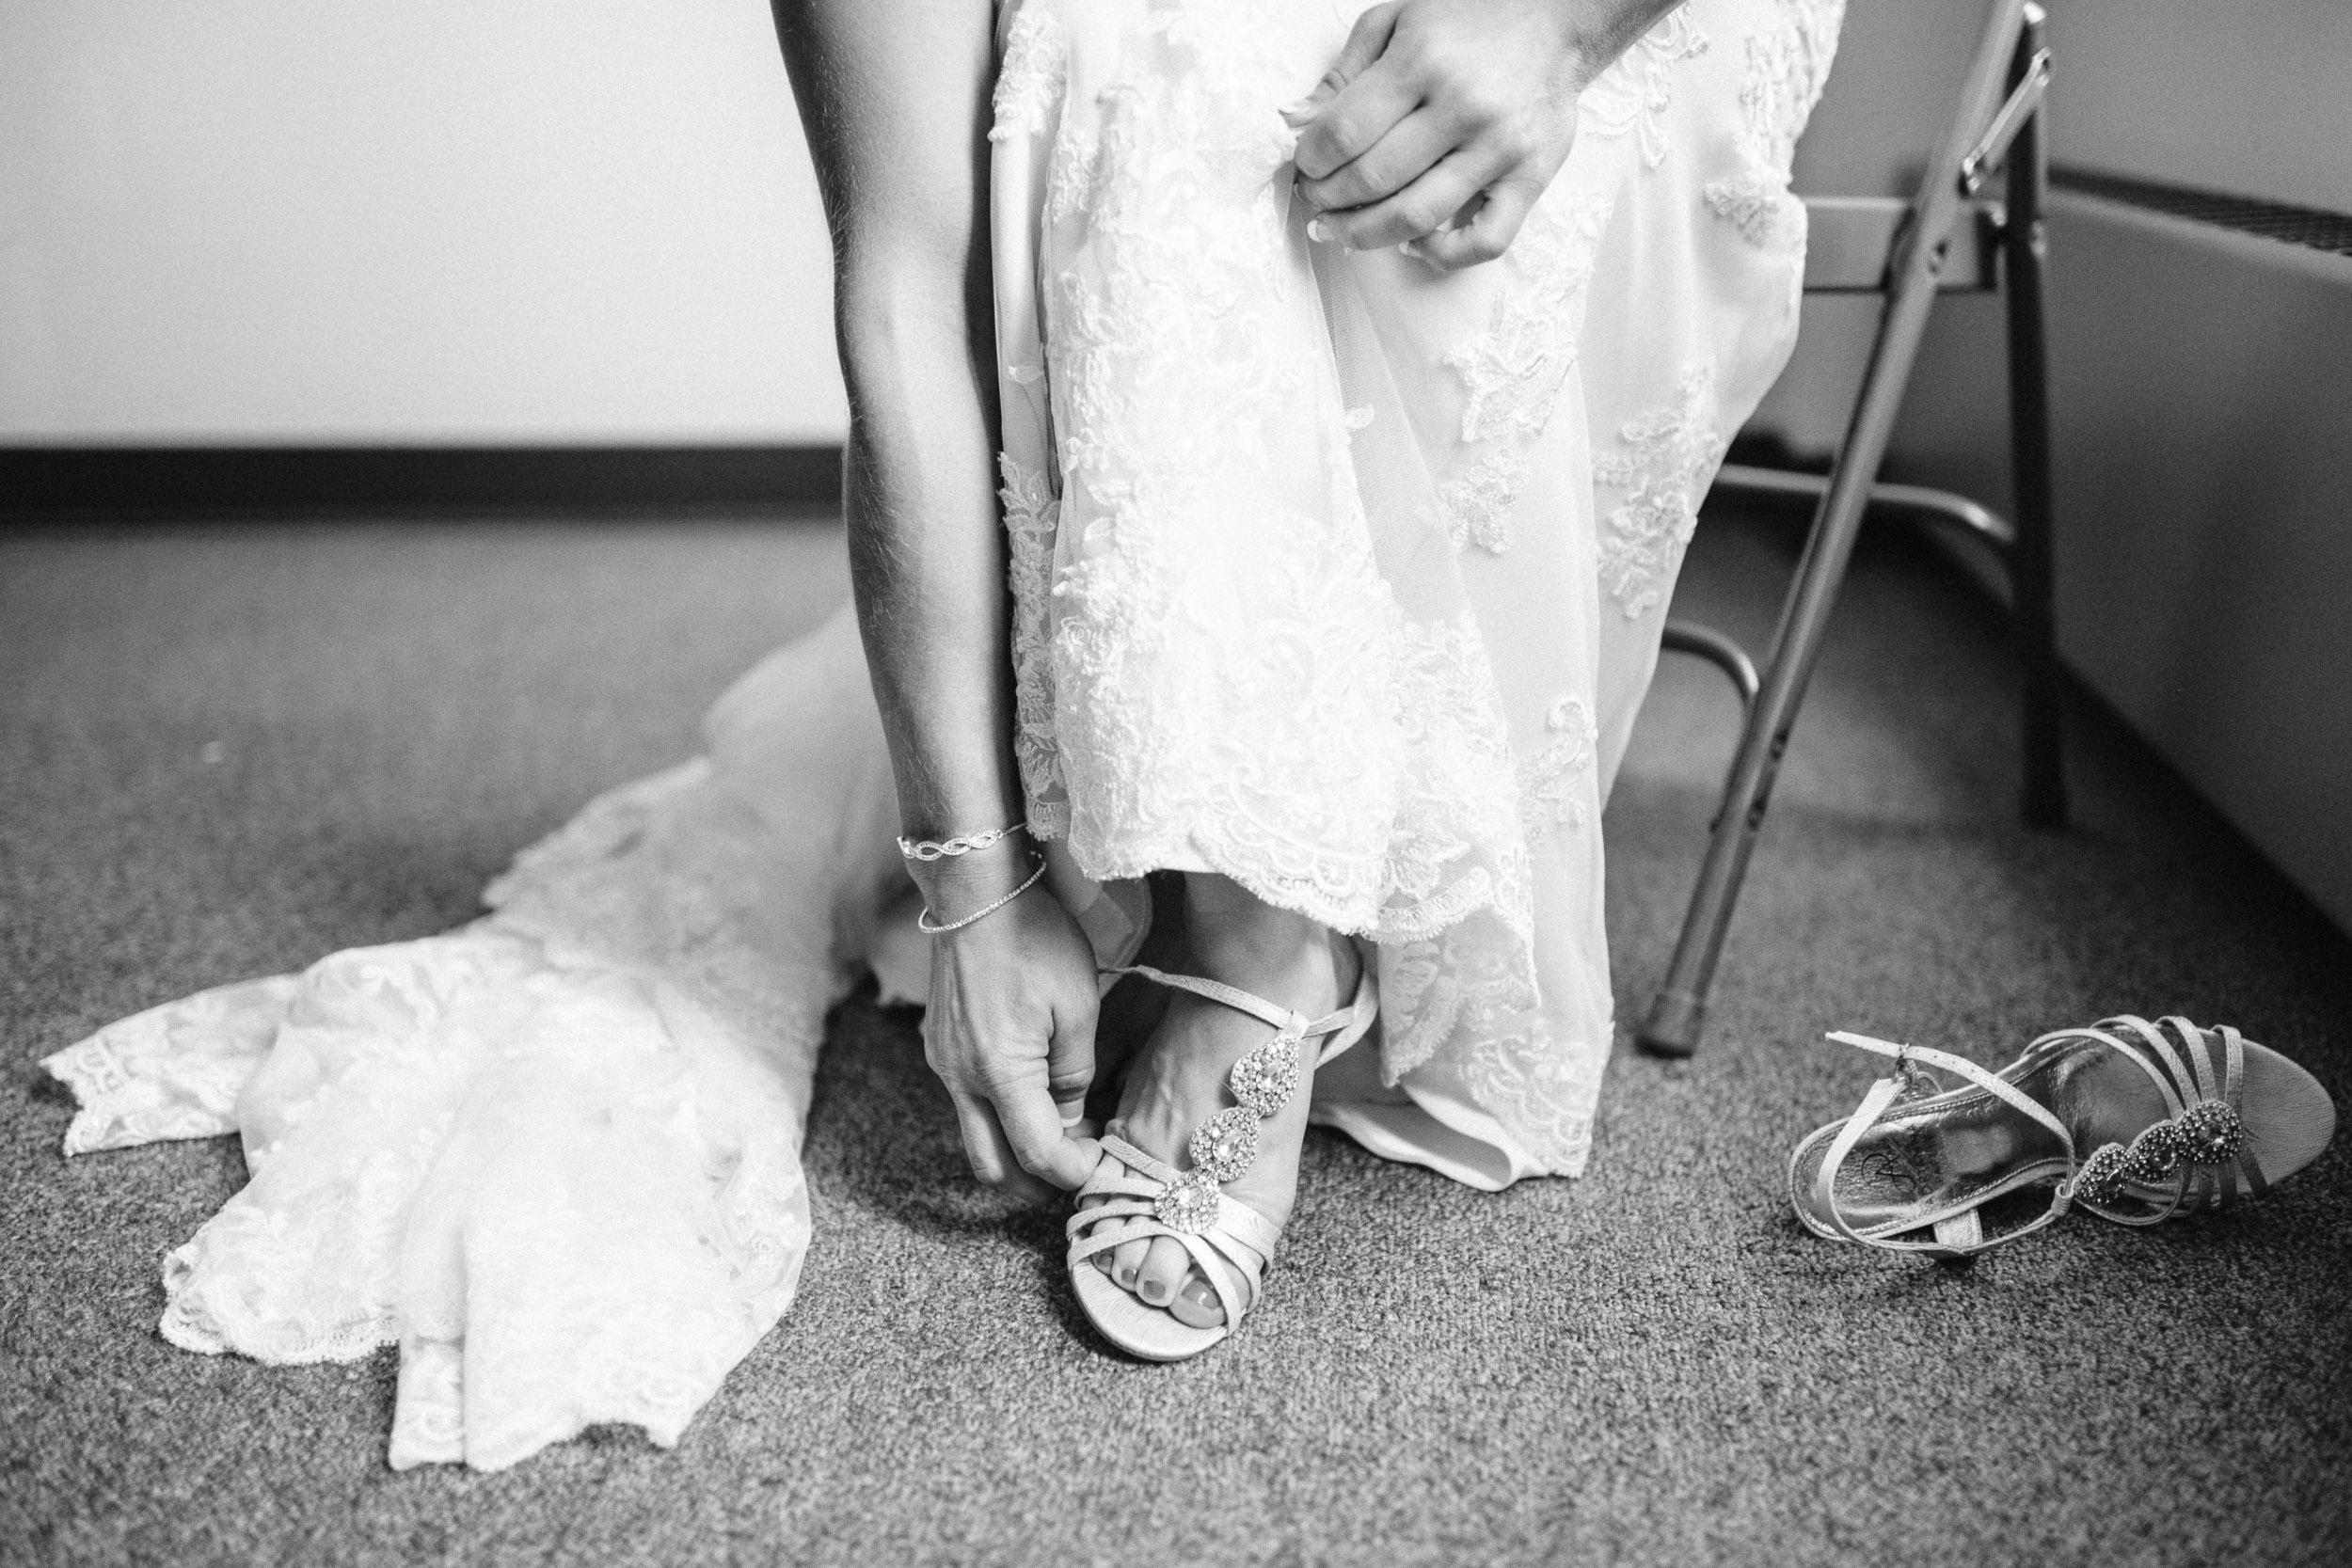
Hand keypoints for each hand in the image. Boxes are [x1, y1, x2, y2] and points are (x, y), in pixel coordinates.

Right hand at [917, 849, 1103, 1202]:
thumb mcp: (1079, 1006)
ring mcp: (942, 1063)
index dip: (1075, 1171)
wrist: (977, 890)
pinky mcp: (938, 1046)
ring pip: (977, 1136)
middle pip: (993, 1166)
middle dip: (1037, 1182)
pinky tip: (1034, 1092)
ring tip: (1066, 1128)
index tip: (1104, 1163)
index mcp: (999, 1072)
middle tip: (1080, 1166)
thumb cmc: (1035, 937)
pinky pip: (967, 1102)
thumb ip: (1075, 1073)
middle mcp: (959, 1078)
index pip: (1038, 1154)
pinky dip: (1000, 1114)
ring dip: (1017, 1146)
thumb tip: (1072, 1118)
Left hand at [1289, 0, 1667, 268]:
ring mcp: (1498, 149)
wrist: (1555, 24)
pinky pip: (1483, 240)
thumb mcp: (1398, 23)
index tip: (1305, 166)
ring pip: (1416, 216)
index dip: (1311, 160)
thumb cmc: (1471, 24)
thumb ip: (1344, 73)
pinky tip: (1414, 243)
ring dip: (1364, 234)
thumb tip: (1297, 122)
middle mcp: (1463, 108)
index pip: (1345, 132)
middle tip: (1317, 200)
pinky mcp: (1529, 179)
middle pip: (1373, 179)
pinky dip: (1442, 255)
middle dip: (1329, 200)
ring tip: (1341, 231)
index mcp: (1423, 63)